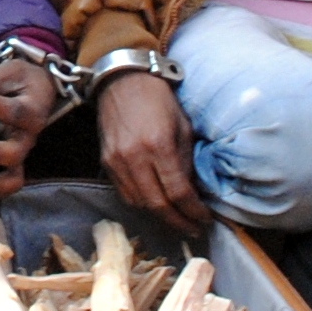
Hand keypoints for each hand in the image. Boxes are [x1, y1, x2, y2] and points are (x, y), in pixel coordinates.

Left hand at [0, 57, 56, 200]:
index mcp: (31, 112)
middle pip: (15, 152)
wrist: (38, 91)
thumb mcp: (10, 73)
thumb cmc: (20, 81)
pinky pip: (4, 185)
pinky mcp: (9, 165)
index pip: (14, 111)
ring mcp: (19, 154)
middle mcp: (27, 138)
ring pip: (13, 178)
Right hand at [96, 71, 210, 233]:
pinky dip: (142, 205)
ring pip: (139, 204)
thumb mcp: (183, 127)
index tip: (205, 219)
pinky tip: (156, 205)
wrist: (122, 81)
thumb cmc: (159, 100)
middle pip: (157, 205)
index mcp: (158, 145)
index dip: (193, 211)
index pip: (178, 192)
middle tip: (194, 229)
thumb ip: (186, 161)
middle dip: (178, 222)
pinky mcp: (106, 162)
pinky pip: (125, 194)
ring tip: (177, 220)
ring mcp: (117, 162)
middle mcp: (134, 157)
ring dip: (160, 216)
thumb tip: (194, 192)